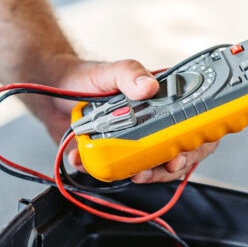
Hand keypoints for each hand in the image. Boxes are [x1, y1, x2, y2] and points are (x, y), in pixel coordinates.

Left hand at [29, 55, 219, 183]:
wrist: (51, 93)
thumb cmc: (85, 78)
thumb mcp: (109, 70)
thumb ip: (129, 73)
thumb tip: (149, 86)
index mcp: (162, 102)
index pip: (194, 126)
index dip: (195, 145)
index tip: (179, 156)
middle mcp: (154, 124)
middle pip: (180, 153)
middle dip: (172, 168)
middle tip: (154, 170)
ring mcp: (136, 142)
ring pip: (156, 168)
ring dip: (147, 176)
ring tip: (132, 174)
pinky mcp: (115, 156)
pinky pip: (120, 172)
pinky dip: (107, 173)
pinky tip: (89, 163)